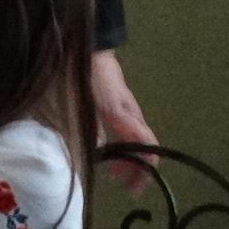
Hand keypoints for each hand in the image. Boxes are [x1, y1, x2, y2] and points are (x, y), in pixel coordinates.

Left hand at [92, 49, 157, 192]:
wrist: (82, 40)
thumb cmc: (82, 71)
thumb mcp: (82, 102)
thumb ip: (89, 128)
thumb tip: (96, 152)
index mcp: (125, 113)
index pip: (146, 146)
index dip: (142, 170)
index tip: (132, 189)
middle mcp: (129, 110)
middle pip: (142, 143)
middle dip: (134, 166)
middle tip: (118, 181)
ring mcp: (123, 103)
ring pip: (132, 135)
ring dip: (125, 154)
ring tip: (110, 167)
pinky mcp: (114, 97)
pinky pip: (124, 124)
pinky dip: (118, 139)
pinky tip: (102, 143)